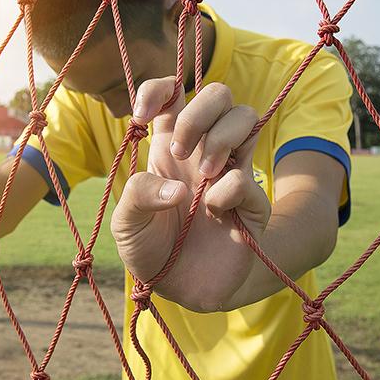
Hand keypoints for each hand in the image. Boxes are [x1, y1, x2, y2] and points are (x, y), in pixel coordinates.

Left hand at [110, 78, 270, 311]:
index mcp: (169, 145)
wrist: (182, 289)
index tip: (142, 116)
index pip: (172, 93)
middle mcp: (203, 150)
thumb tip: (178, 188)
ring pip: (245, 116)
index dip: (159, 89)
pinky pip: (247, 177)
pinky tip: (213, 211)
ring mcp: (231, 170)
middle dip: (197, 114)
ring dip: (220, 139)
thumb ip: (138, 195)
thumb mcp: (127, 223)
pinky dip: (226, 190)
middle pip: (218, 93)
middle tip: (179, 151)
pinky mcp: (251, 200)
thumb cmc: (151, 249)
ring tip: (201, 176)